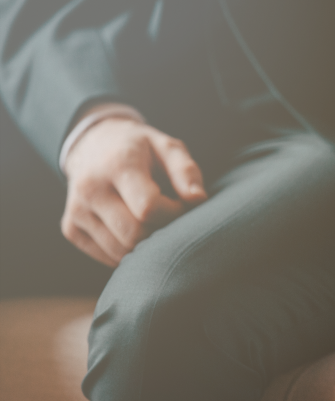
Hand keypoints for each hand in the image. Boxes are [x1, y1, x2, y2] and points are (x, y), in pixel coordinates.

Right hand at [62, 116, 206, 265]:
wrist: (93, 144)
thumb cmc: (140, 149)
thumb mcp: (167, 147)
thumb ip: (186, 171)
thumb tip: (198, 199)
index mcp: (117, 165)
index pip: (148, 208)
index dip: (173, 214)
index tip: (180, 205)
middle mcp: (90, 189)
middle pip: (133, 234)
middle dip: (160, 232)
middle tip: (169, 218)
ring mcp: (76, 211)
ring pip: (120, 251)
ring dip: (144, 245)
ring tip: (152, 222)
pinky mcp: (71, 229)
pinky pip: (107, 256)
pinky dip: (127, 250)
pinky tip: (133, 229)